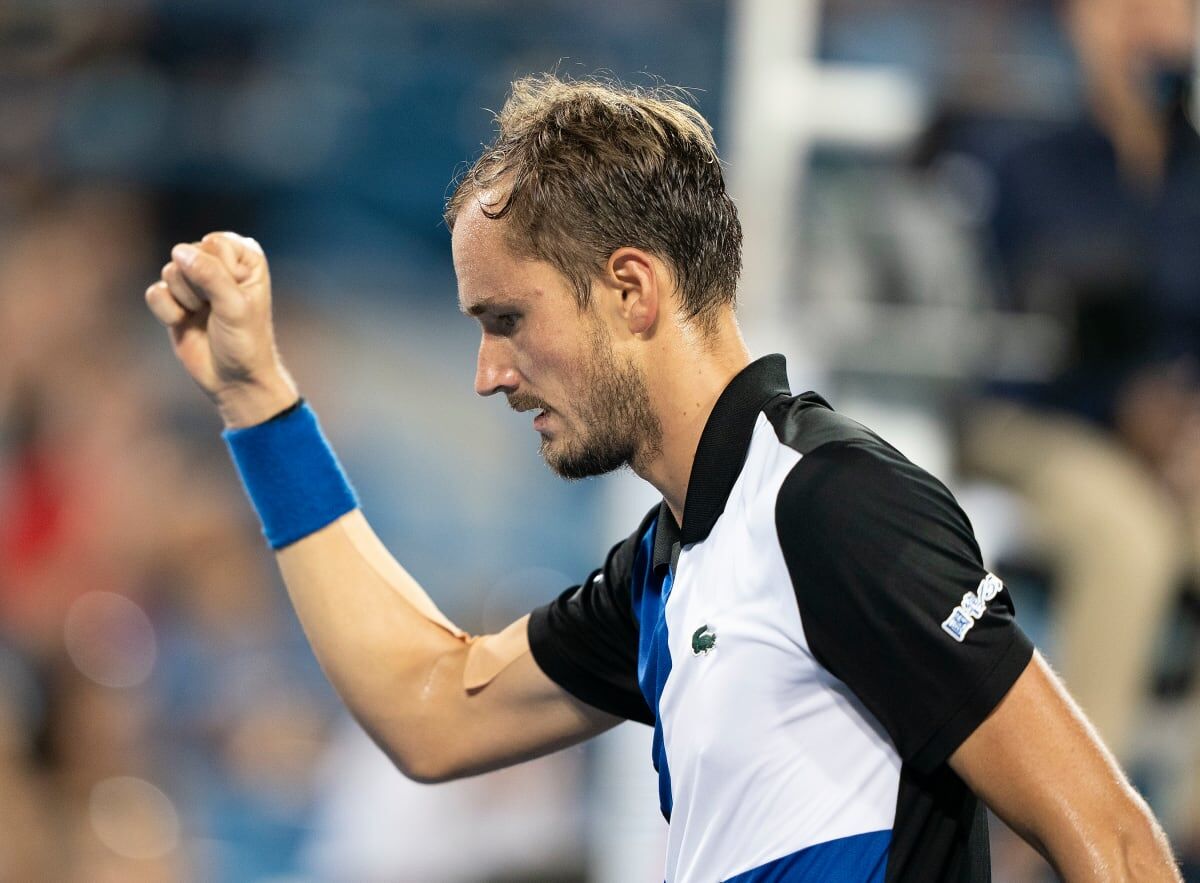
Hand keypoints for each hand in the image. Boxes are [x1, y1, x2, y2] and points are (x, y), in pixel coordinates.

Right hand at [145, 232, 297, 427]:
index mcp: (245, 257)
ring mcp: (194, 280)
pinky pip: (155, 292)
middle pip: (188, 254)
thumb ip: (210, 275)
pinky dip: (168, 312)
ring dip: (185, 301)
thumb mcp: (234, 307)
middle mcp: (219, 262)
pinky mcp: (173, 298)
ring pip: (170, 272)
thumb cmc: (244, 341)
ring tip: (204, 316)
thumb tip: (179, 251)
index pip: (214, 243)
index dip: (218, 272)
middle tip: (217, 310)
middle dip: (198, 288)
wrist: (233, 378)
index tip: (235, 296)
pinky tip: (185, 323)